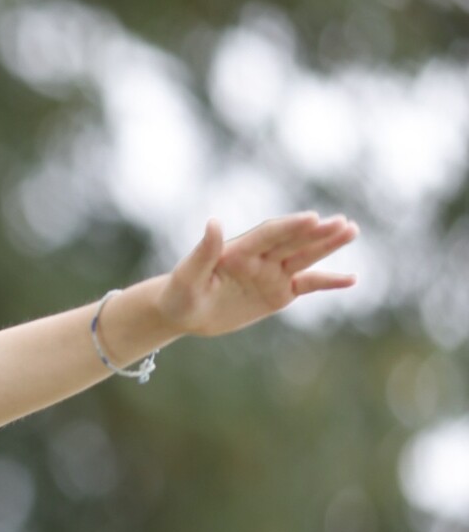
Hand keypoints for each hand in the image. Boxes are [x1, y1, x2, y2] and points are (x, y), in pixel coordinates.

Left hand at [155, 211, 359, 338]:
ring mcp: (271, 274)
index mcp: (238, 251)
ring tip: (351, 230)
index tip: (313, 218)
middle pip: (293, 242)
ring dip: (327, 246)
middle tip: (343, 223)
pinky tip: (352, 278)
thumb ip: (203, 251)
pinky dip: (328, 281)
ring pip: (305, 258)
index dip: (290, 227)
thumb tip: (214, 222)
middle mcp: (259, 258)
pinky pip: (308, 285)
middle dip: (318, 233)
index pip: (269, 235)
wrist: (182, 313)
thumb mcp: (187, 275)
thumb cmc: (179, 293)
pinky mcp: (278, 293)